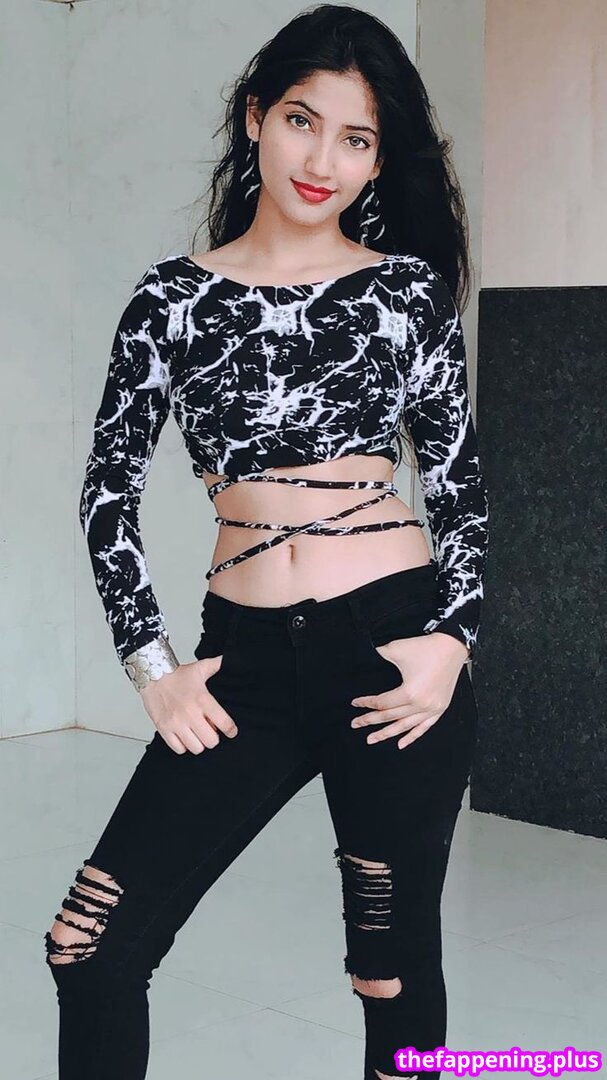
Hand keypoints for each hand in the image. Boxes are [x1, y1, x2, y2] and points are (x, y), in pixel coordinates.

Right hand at [140, 655, 238, 754]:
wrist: (152, 675)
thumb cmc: (176, 675)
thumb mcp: (200, 667)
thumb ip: (218, 664)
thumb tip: (231, 659)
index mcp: (203, 699)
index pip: (224, 723)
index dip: (231, 730)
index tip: (230, 731)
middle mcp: (190, 713)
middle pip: (211, 741)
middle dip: (213, 737)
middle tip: (210, 731)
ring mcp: (176, 723)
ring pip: (196, 748)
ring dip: (199, 743)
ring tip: (197, 734)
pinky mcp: (163, 728)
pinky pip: (178, 749)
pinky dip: (183, 746)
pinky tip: (184, 736)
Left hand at [350, 632, 468, 749]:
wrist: (451, 647)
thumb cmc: (425, 647)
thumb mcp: (396, 649)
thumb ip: (377, 656)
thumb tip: (364, 660)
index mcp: (409, 693)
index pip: (382, 703)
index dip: (366, 703)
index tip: (355, 703)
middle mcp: (421, 705)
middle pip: (390, 717)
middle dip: (370, 721)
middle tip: (355, 724)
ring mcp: (432, 709)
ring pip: (405, 726)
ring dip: (387, 734)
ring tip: (371, 739)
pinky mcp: (440, 708)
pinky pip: (424, 727)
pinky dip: (412, 736)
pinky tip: (400, 744)